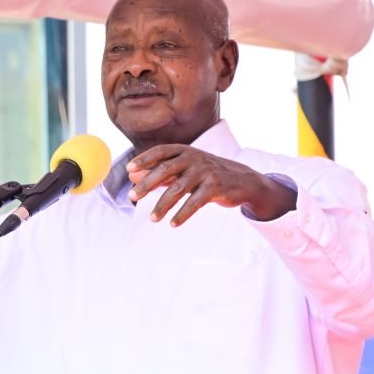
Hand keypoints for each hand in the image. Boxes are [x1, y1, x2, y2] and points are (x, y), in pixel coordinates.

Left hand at [127, 145, 296, 225]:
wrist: (243, 181)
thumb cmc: (207, 175)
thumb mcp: (185, 170)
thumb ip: (161, 173)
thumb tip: (133, 176)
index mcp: (186, 151)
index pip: (161, 151)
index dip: (144, 159)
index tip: (129, 170)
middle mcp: (195, 158)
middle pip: (166, 169)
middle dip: (147, 183)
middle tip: (132, 196)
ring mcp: (205, 172)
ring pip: (178, 189)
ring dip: (163, 204)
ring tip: (152, 218)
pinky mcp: (215, 187)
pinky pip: (195, 202)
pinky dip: (183, 214)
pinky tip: (173, 223)